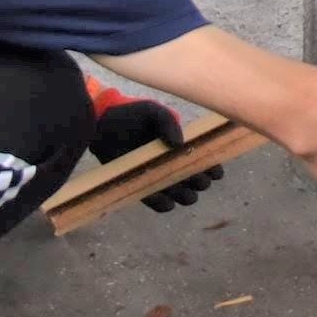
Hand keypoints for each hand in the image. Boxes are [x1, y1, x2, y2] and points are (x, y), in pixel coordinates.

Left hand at [82, 81, 220, 210]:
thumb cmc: (130, 116)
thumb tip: (180, 144)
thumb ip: (168, 121)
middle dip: (201, 182)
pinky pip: (159, 204)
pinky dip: (164, 204)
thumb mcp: (152, 111)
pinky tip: (165, 198)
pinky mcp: (143, 189)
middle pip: (199, 183)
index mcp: (183, 146)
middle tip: (195, 177)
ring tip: (180, 188)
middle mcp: (175, 165)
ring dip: (186, 195)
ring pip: (183, 196)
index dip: (214, 168)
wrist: (102, 127)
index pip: (207, 161)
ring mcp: (160, 178)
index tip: (214, 170)